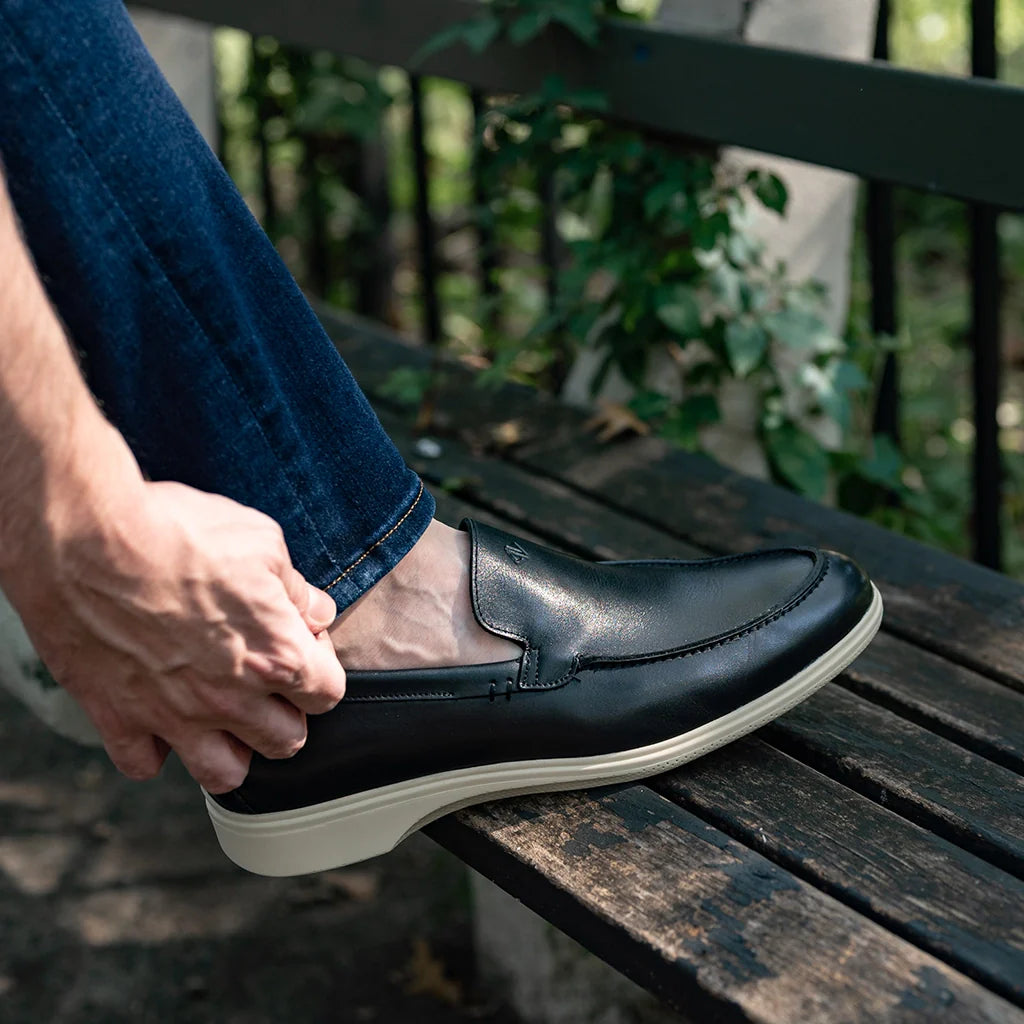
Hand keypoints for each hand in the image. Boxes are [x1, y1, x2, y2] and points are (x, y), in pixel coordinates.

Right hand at [9, 479, 345, 792]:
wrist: (83, 537)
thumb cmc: (177, 530)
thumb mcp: (260, 541)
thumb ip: (297, 589)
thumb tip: (317, 612)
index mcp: (275, 655)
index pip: (328, 693)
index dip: (320, 667)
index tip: (300, 643)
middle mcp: (231, 699)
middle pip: (286, 741)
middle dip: (285, 712)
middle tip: (264, 678)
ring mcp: (173, 716)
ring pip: (223, 773)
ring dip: (231, 748)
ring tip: (222, 713)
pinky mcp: (118, 718)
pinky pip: (144, 764)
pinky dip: (154, 749)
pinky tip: (158, 715)